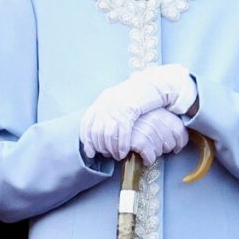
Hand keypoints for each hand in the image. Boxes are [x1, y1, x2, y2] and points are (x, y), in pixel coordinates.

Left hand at [81, 67, 199, 160]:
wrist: (152, 83)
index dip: (87, 140)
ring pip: (108, 134)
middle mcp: (106, 103)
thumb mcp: (120, 100)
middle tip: (106, 155)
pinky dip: (121, 145)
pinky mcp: (128, 111)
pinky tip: (123, 152)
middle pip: (96, 131)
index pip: (87, 122)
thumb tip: (102, 126)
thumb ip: (110, 111)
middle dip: (100, 147)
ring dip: (111, 149)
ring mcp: (116, 107)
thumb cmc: (138, 94)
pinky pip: (122, 132)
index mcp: (103, 100)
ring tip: (116, 156)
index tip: (90, 152)